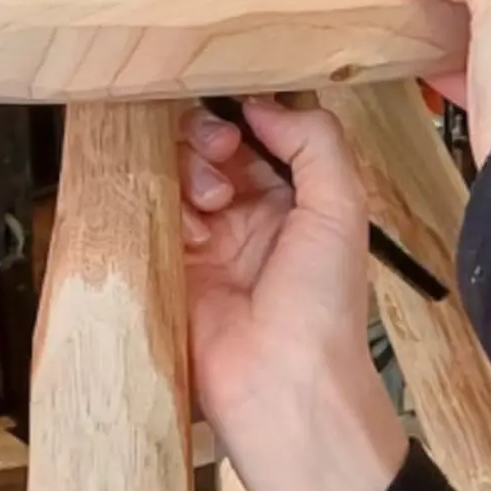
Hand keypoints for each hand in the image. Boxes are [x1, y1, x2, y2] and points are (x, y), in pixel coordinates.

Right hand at [180, 98, 407, 490]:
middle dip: (209, 140)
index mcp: (293, 206)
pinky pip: (149, 216)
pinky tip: (180, 216)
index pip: (258, 140)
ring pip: (175, 177)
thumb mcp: (341, 209)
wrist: (281, 386)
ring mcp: (203, 246)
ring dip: (188, 172)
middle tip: (219, 156)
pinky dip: (157, 202)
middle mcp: (246, 220)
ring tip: (208, 201)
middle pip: (208, 152)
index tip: (240, 118)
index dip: (245, 120)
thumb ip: (314, 143)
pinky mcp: (167, 269)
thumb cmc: (322, 306)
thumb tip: (265, 104)